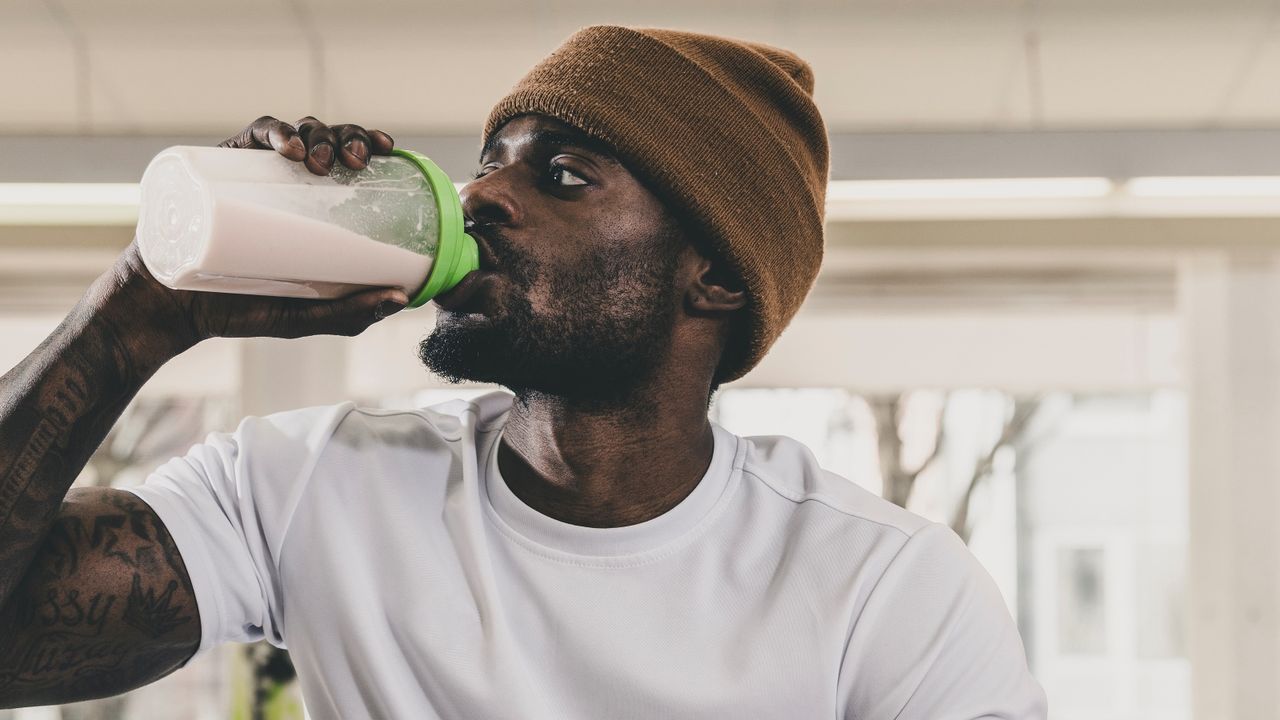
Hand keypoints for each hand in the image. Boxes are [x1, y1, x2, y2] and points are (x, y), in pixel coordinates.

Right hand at [99, 116, 407, 356]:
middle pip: (326, 138)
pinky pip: (250, 137)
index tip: (390, 149)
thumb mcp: (305, 317)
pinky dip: (274, 133)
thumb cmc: (242, 310)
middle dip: (349, 137)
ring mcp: (250, 172)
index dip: (369, 142)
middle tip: (357, 163)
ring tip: (323, 164)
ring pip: (294, 132)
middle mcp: (284, 181)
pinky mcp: (217, 168)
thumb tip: (402, 299)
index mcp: (312, 203)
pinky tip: (291, 150)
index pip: (347, 158)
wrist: (173, 312)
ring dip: (318, 135)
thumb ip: (350, 313)